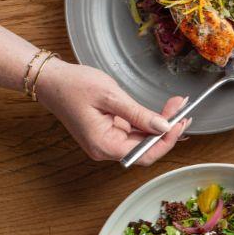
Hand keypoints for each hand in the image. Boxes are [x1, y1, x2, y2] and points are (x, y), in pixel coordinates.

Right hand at [37, 60, 189, 165]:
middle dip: (168, 130)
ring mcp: (108, 142)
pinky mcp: (109, 133)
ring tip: (176, 106)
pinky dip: (149, 122)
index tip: (180, 122)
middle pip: (146, 148)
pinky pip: (135, 132)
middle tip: (183, 109)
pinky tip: (163, 112)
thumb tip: (164, 127)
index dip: (167, 141)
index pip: (145, 154)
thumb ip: (139, 114)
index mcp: (104, 145)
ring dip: (161, 125)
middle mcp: (106, 149)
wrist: (50, 80)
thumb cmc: (73, 86)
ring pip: (143, 140)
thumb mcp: (110, 96)